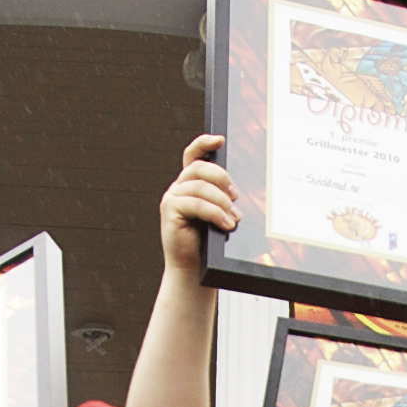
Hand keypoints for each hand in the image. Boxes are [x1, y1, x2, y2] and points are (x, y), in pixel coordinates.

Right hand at [161, 134, 237, 273]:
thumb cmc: (207, 242)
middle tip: (235, 196)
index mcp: (190, 184)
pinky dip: (215, 213)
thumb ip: (221, 199)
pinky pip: (196, 203)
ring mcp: (172, 198)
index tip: (220, 139)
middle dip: (221, 178)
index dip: (204, 143)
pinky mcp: (170, 210)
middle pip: (199, 168)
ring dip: (221, 201)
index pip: (193, 155)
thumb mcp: (217, 215)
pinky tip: (226, 224)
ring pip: (199, 186)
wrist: (193, 267)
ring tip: (233, 218)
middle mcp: (178, 187)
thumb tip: (236, 192)